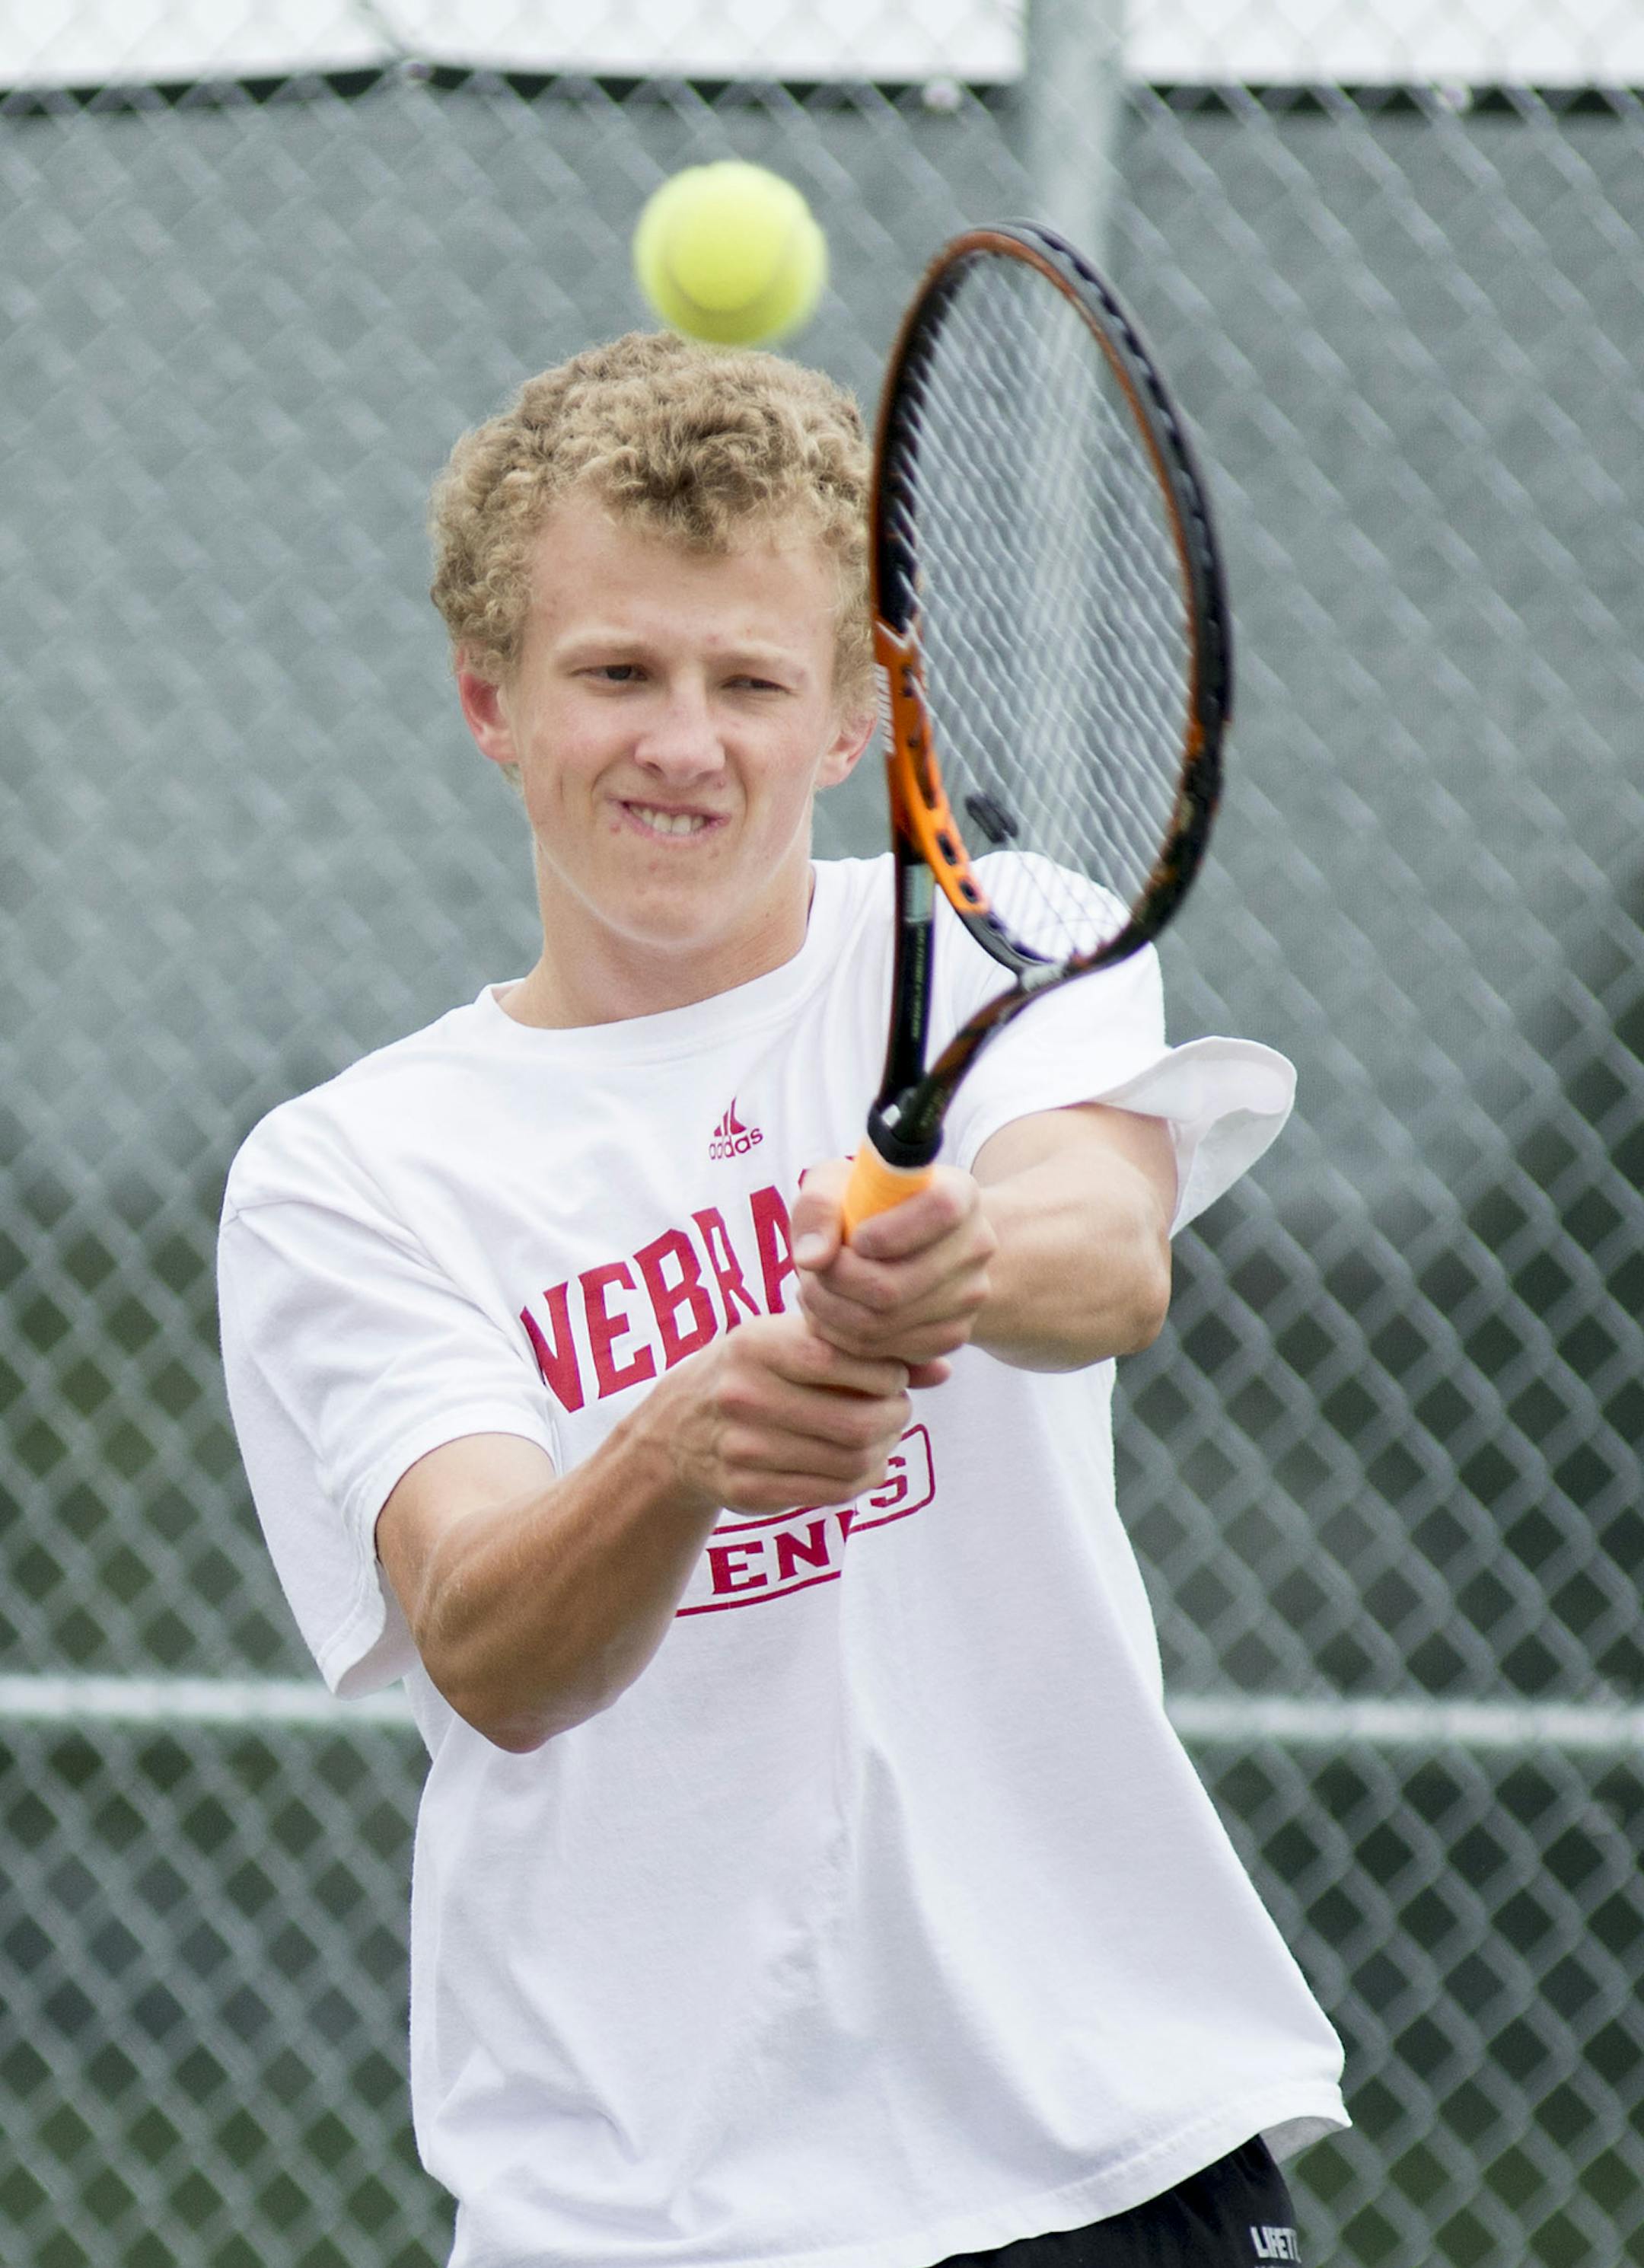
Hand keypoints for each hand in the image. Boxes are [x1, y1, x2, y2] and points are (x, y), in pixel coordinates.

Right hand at [655, 1311, 912, 1516]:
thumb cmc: (756, 1369)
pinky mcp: (748, 1491)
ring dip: (884, 1452)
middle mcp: (743, 1396)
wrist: (679, 1426)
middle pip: (855, 1422)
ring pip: (848, 1462)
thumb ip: (865, 1349)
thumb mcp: (793, 1339)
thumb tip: (944, 1369)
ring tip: (884, 1436)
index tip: (892, 1377)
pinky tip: (865, 1464)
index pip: (841, 1360)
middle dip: (894, 1418)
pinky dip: (862, 1481)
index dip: (885, 1373)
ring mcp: (743, 1448)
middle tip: (899, 1410)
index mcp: (755, 1345)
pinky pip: (829, 1493)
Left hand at [789, 1159, 995, 1381]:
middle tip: (809, 1273)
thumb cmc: (862, 1205)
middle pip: (896, 1286)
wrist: (902, 1244)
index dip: (888, 1231)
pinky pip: (888, 1350)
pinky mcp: (953, 1334)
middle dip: (834, 1283)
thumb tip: (812, 1258)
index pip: (939, 1210)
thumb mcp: (835, 1184)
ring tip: (814, 1289)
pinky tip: (833, 1312)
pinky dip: (845, 1337)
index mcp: (958, 1192)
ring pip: (884, 1324)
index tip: (853, 1239)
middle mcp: (976, 1245)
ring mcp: (969, 1295)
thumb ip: (818, 1208)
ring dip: (830, 1312)